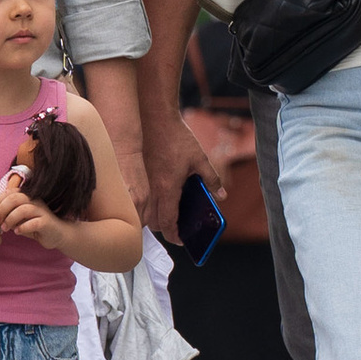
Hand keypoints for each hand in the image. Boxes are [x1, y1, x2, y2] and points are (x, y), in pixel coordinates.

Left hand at [0, 195, 70, 251]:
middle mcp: (34, 201)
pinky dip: (23, 227)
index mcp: (27, 197)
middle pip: (15, 198)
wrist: (57, 234)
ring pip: (23, 209)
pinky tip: (17, 232)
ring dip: (10, 219)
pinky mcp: (46, 222)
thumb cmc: (35, 225)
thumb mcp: (19, 219)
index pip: (9, 192)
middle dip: (2, 209)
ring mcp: (41, 211)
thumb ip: (8, 215)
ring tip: (5, 229)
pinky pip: (34, 222)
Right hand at [141, 116, 219, 246]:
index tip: (182, 240)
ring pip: (144, 212)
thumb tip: (221, 195)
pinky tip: (158, 198)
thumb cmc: (177, 138)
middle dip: (165, 229)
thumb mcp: (200, 158)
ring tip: (168, 215)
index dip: (175, 235)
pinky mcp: (139, 175)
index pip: (168, 221)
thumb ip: (211, 179)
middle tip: (177, 228)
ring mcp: (143, 183)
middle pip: (153, 222)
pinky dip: (148, 205)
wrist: (155, 119)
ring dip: (155, 218)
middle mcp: (153, 189)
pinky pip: (141, 199)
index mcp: (168, 188)